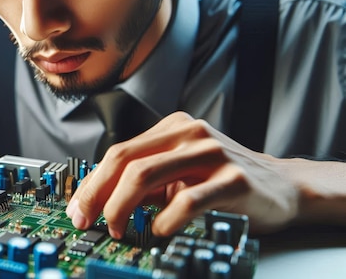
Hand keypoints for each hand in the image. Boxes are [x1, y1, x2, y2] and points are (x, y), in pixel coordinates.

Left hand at [66, 111, 301, 238]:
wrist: (282, 187)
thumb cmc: (223, 181)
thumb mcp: (179, 174)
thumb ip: (145, 182)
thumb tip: (98, 202)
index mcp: (173, 128)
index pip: (118, 152)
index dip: (91, 183)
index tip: (77, 208)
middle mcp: (189, 133)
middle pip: (125, 159)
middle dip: (97, 194)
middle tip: (87, 220)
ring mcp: (212, 153)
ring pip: (147, 174)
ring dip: (121, 207)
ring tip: (118, 229)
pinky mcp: (233, 179)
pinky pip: (186, 200)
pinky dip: (164, 220)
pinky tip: (158, 231)